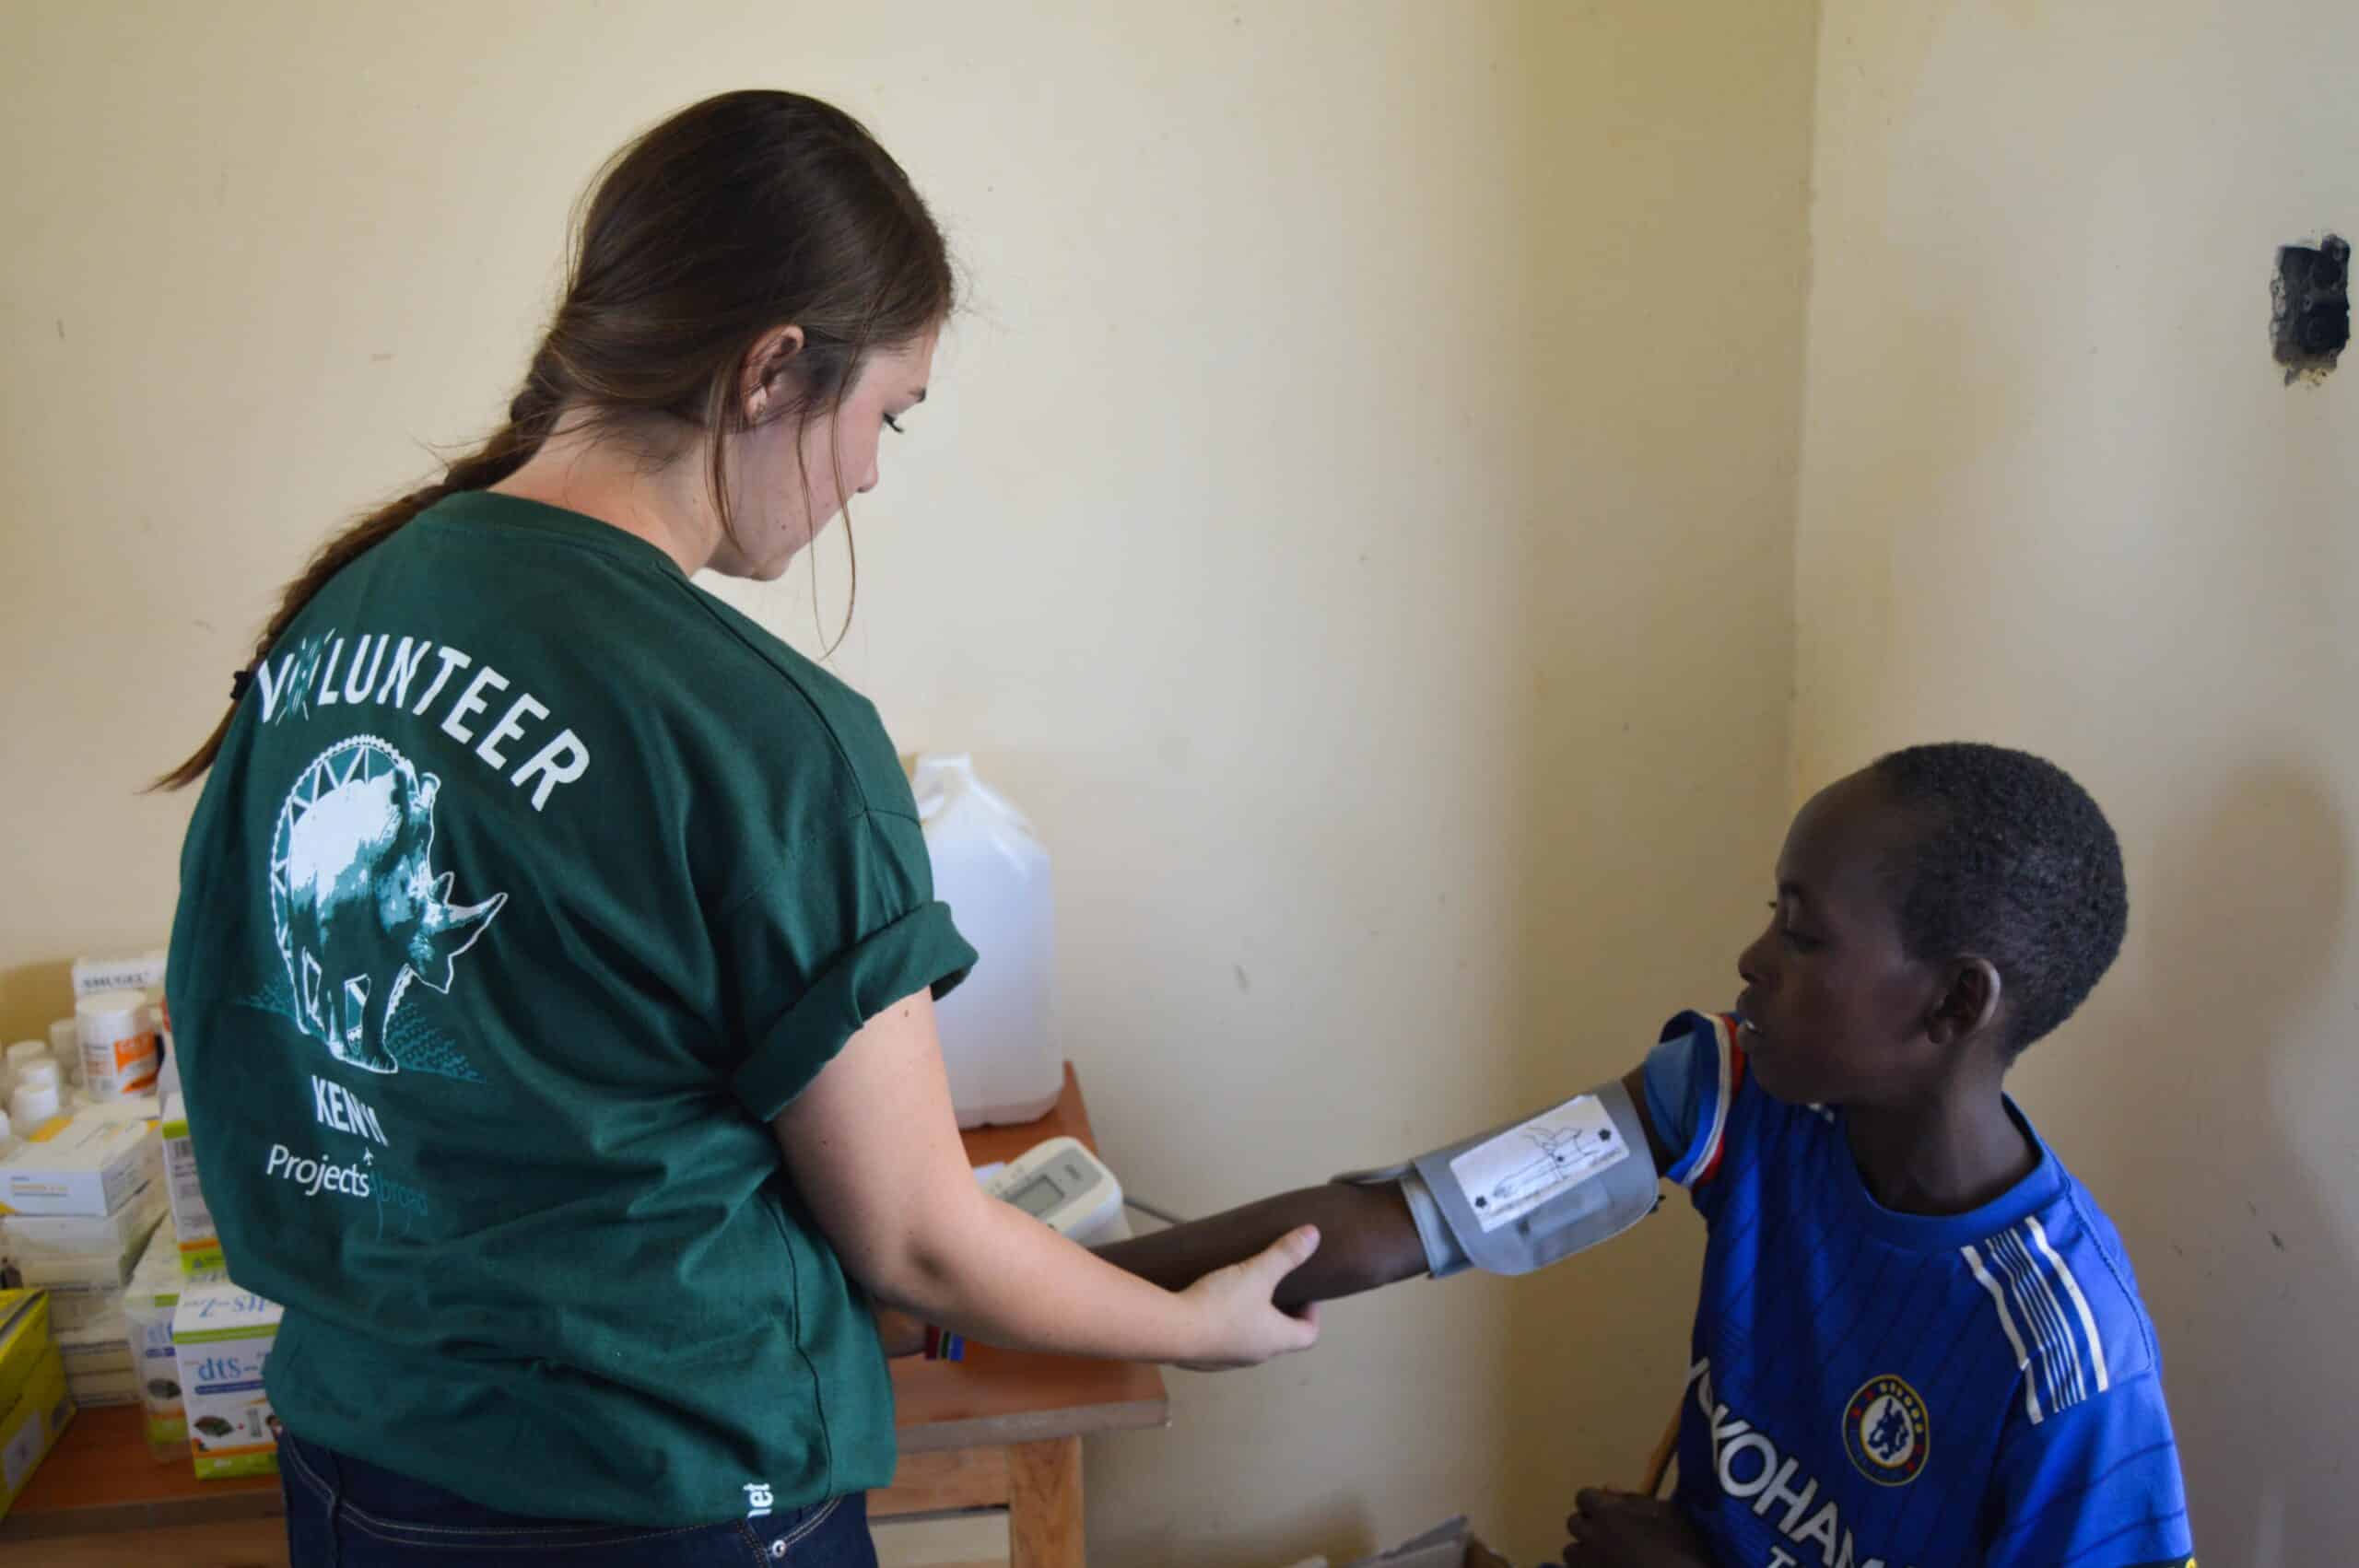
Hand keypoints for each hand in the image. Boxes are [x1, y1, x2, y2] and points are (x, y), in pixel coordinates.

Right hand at [1172, 1225, 1323, 1369]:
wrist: (1172, 1331)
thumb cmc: (1221, 1305)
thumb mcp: (1256, 1273)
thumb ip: (1284, 1255)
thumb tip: (1314, 1234)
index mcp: (1276, 1339)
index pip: (1308, 1335)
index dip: (1311, 1313)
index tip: (1304, 1292)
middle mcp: (1256, 1355)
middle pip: (1279, 1337)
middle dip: (1280, 1312)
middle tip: (1273, 1286)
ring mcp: (1228, 1360)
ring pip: (1249, 1340)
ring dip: (1252, 1320)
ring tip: (1241, 1291)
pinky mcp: (1203, 1358)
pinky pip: (1222, 1342)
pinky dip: (1224, 1326)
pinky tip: (1210, 1306)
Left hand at [1559, 1488, 1713, 1567]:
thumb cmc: (1682, 1548)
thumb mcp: (1669, 1514)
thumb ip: (1634, 1499)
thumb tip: (1607, 1486)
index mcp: (1608, 1512)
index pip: (1583, 1496)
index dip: (1595, 1503)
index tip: (1610, 1511)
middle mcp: (1592, 1536)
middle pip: (1573, 1523)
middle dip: (1588, 1526)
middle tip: (1610, 1536)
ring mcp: (1590, 1563)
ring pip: (1571, 1553)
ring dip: (1584, 1553)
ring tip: (1606, 1558)